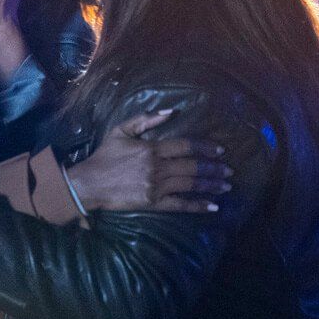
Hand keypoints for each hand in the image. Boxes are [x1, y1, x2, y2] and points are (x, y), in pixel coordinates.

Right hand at [65, 111, 232, 212]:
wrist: (89, 183)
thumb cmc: (105, 155)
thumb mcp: (121, 130)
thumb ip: (145, 120)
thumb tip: (171, 112)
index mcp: (151, 148)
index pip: (185, 146)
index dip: (205, 147)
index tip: (220, 150)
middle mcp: (157, 167)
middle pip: (192, 166)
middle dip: (214, 168)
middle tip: (229, 170)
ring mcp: (156, 186)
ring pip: (190, 184)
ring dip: (211, 185)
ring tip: (227, 186)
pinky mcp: (153, 203)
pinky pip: (180, 205)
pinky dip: (197, 205)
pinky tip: (213, 206)